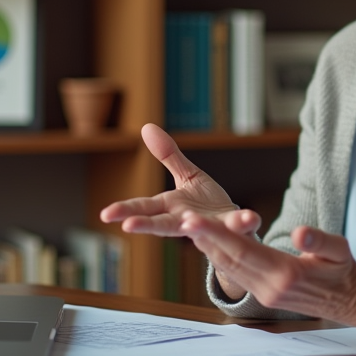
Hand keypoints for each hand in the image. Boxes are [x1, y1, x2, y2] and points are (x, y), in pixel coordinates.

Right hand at [99, 123, 241, 237]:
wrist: (235, 225)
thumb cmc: (206, 204)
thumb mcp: (187, 176)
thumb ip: (169, 155)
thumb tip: (146, 126)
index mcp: (172, 207)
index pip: (145, 208)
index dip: (126, 210)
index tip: (105, 214)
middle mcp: (188, 221)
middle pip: (164, 224)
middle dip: (147, 225)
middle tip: (128, 226)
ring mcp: (211, 227)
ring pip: (202, 229)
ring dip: (196, 226)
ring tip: (188, 223)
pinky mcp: (235, 228)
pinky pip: (241, 226)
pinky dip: (243, 222)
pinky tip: (249, 217)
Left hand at [179, 212, 355, 330]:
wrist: (350, 302)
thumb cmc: (345, 271)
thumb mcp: (340, 250)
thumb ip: (319, 240)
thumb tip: (298, 231)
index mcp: (286, 274)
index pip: (244, 250)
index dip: (217, 234)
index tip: (195, 221)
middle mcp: (269, 287)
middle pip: (230, 259)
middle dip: (204, 238)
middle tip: (182, 219)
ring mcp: (264, 294)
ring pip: (230, 267)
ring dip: (208, 248)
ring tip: (188, 227)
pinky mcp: (263, 294)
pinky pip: (236, 273)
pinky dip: (220, 257)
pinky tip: (208, 243)